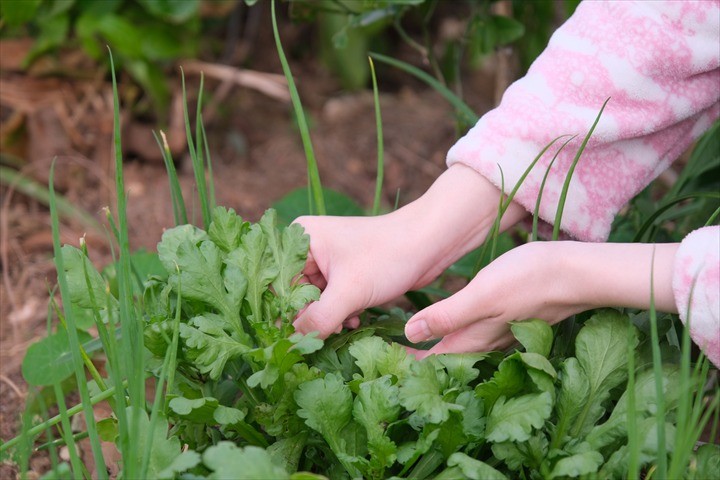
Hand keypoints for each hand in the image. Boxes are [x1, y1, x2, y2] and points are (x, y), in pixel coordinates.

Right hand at [293, 165, 526, 337]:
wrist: (431, 242)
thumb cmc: (389, 255)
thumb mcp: (349, 291)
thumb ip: (318, 319)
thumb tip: (293, 343)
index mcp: (300, 239)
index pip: (277, 283)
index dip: (285, 312)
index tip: (294, 337)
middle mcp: (310, 247)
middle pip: (294, 293)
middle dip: (310, 317)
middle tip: (323, 336)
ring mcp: (329, 260)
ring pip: (314, 300)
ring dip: (328, 318)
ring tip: (345, 325)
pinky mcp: (347, 273)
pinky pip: (332, 300)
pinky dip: (340, 314)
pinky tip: (354, 321)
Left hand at [405, 241, 679, 357]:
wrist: (577, 272)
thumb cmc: (529, 279)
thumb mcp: (483, 294)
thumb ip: (447, 316)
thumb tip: (408, 334)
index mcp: (473, 338)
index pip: (430, 360)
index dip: (404, 363)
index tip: (376, 363)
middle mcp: (484, 341)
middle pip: (443, 357)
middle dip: (415, 359)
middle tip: (385, 355)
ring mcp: (498, 331)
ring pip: (459, 346)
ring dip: (434, 346)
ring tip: (410, 343)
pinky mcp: (508, 319)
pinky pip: (474, 333)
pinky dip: (454, 332)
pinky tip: (450, 323)